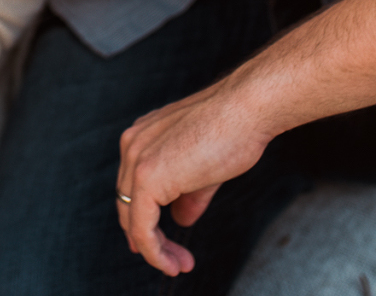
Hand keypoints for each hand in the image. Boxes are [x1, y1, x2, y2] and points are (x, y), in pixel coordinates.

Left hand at [114, 79, 273, 276]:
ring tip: (179, 266)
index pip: (133, 187)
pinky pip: (141, 227)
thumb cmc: (233, 131)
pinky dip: (154, 251)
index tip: (163, 245)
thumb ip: (187, 193)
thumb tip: (181, 219)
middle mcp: (132, 145)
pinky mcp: (147, 177)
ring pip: (133, 219)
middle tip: (175, 262)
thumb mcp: (204, 169)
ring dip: (154, 250)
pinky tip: (172, 263)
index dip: (144, 219)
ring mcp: (136, 160)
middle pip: (129, 204)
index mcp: (142, 137)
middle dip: (149, 238)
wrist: (246, 110)